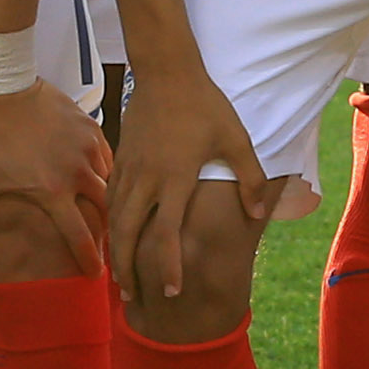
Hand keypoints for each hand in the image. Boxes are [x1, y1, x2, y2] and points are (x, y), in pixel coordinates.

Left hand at [0, 80, 113, 274]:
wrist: (6, 89)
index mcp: (53, 193)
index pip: (80, 237)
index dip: (89, 260)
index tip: (94, 274)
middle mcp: (78, 174)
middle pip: (108, 213)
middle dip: (109, 230)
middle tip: (107, 242)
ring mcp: (88, 150)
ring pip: (110, 183)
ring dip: (108, 199)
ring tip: (105, 210)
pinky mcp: (91, 129)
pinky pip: (107, 157)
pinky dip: (104, 171)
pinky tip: (98, 176)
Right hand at [102, 59, 264, 309]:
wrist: (166, 71)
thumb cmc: (205, 105)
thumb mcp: (236, 138)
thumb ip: (250, 178)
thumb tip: (258, 214)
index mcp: (175, 177)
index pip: (166, 233)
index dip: (168, 265)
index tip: (172, 290)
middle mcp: (147, 179)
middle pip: (129, 234)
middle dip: (128, 269)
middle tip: (134, 297)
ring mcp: (129, 169)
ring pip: (114, 219)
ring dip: (116, 250)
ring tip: (120, 277)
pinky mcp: (120, 159)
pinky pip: (110, 199)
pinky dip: (110, 223)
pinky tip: (115, 236)